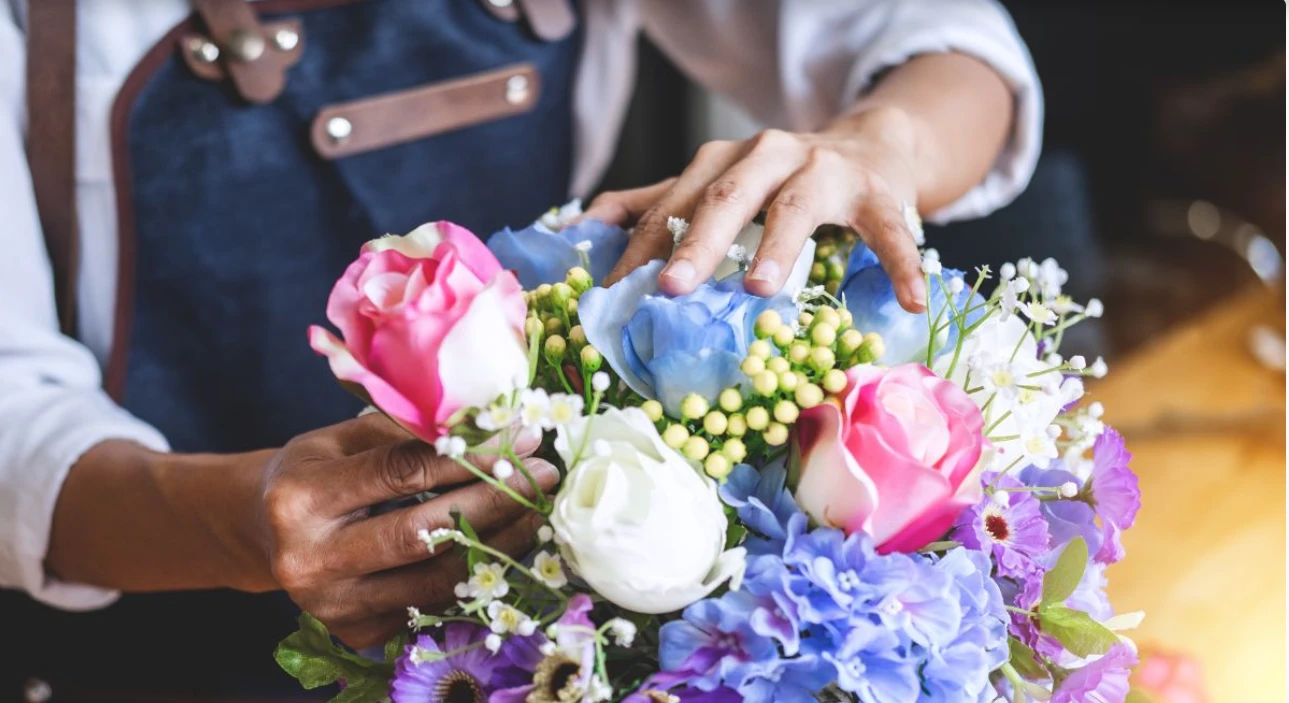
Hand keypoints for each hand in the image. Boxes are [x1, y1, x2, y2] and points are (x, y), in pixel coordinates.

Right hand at [257, 413, 556, 646]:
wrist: (263, 532)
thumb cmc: (314, 471)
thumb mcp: (342, 437)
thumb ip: (406, 431)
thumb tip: (491, 422)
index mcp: (301, 497)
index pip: (402, 472)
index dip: (469, 455)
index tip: (521, 437)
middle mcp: (310, 559)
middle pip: (422, 533)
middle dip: (494, 502)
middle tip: (542, 477)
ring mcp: (332, 605)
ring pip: (435, 578)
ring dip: (497, 544)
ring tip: (537, 512)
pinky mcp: (356, 632)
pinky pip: (431, 603)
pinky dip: (473, 573)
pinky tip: (505, 545)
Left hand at [586, 107, 926, 311]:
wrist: (872, 145)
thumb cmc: (783, 180)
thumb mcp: (720, 182)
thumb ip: (659, 201)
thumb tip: (587, 221)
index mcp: (724, 160)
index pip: (674, 203)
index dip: (641, 247)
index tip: (610, 293)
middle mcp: (770, 156)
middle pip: (727, 196)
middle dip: (696, 241)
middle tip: (671, 288)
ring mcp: (826, 171)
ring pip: (797, 206)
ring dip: (778, 247)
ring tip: (759, 290)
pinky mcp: (879, 193)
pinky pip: (889, 230)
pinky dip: (899, 264)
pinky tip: (909, 299)